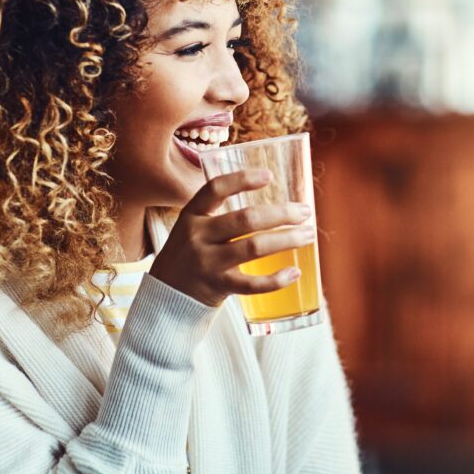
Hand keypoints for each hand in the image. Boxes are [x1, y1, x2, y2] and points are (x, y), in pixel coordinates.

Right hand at [149, 168, 314, 306]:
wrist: (165, 298)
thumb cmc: (189, 256)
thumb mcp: (192, 229)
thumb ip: (219, 215)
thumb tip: (269, 204)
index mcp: (191, 216)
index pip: (215, 189)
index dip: (242, 179)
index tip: (269, 175)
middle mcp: (197, 237)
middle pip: (246, 219)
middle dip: (281, 213)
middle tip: (305, 211)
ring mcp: (207, 263)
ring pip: (254, 248)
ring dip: (287, 239)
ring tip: (308, 234)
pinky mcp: (218, 287)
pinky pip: (252, 284)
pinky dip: (277, 279)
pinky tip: (295, 272)